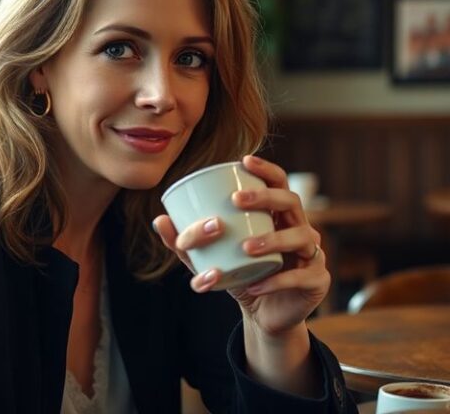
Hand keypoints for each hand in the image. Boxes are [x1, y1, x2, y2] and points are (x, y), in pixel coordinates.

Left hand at [153, 155, 329, 336]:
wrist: (264, 316)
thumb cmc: (240, 276)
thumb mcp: (211, 259)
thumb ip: (187, 243)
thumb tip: (159, 220)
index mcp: (277, 215)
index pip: (279, 182)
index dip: (265, 169)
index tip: (243, 160)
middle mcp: (299, 227)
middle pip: (291, 201)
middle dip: (264, 197)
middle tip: (235, 200)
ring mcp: (312, 253)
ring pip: (301, 236)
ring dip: (272, 238)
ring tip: (245, 247)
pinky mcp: (318, 281)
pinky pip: (300, 276)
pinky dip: (277, 280)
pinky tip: (255, 285)